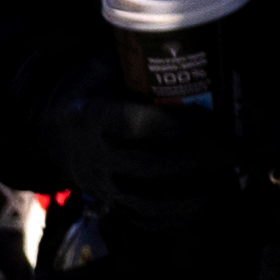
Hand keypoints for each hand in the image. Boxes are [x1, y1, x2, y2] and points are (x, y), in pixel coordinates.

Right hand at [44, 85, 243, 223]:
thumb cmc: (92, 89)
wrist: (48, 126)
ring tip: (227, 183)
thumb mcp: (109, 68)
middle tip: (231, 153)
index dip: (172, 125)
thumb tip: (202, 60)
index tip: (208, 119)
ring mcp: (100, 185)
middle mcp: (95, 155)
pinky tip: (204, 205)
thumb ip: (144, 71)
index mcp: (93, 115)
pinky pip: (140, 219)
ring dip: (192, 197)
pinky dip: (175, 218)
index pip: (133, 125)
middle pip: (147, 166)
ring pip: (146, 202)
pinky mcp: (107, 203)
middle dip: (194, 161)